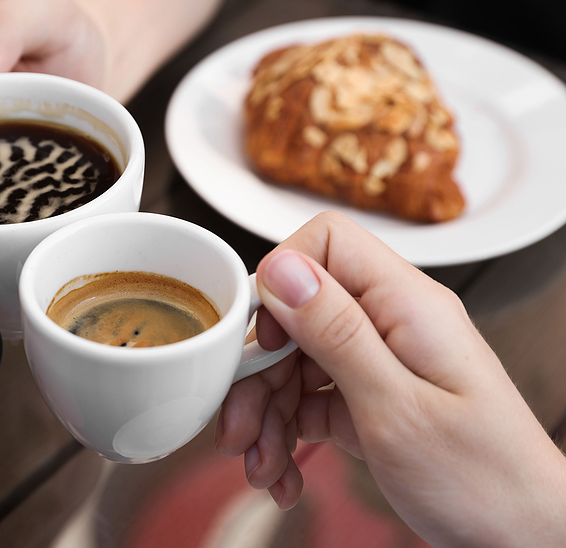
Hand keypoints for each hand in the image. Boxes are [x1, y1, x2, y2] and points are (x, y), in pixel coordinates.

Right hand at [215, 211, 565, 547]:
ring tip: (263, 467)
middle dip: (259, 373)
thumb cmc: (482, 480)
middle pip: (296, 313)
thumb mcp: (396, 408)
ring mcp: (380, 360)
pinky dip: (288, 433)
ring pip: (295, 360)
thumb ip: (336, 332)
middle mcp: (391, 322)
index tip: (259, 341)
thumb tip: (281, 268)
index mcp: (406, 304)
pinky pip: (310, 397)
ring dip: (267, 414)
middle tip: (240, 429)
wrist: (522, 537)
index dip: (278, 282)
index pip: (325, 244)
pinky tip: (284, 471)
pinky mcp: (370, 396)